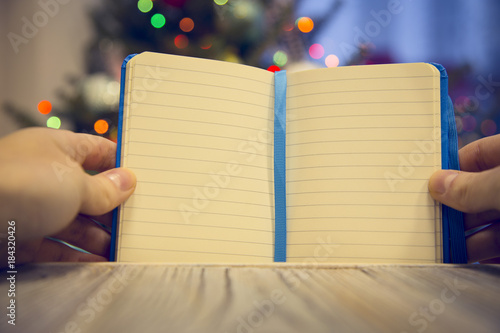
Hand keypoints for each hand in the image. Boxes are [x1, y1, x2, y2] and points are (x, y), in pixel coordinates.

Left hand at [0, 128, 135, 265]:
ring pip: (75, 220)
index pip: (99, 152)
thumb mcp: (74, 185)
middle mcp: (46, 174)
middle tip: (138, 221)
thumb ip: (105, 189)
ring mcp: (34, 205)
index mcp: (59, 149)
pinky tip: (99, 260)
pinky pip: (57, 243)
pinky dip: (78, 253)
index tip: (145, 181)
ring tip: (123, 246)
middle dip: (113, 207)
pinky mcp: (23, 234)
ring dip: (99, 234)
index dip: (122, 165)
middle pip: (89, 190)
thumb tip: (129, 181)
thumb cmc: (20, 185)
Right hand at [429, 134, 499, 262]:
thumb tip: (436, 184)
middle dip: (452, 209)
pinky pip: (499, 245)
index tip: (422, 186)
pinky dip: (483, 254)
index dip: (449, 169)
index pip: (476, 156)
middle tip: (424, 222)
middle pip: (477, 193)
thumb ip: (474, 187)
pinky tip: (465, 262)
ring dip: (465, 237)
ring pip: (488, 222)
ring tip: (439, 249)